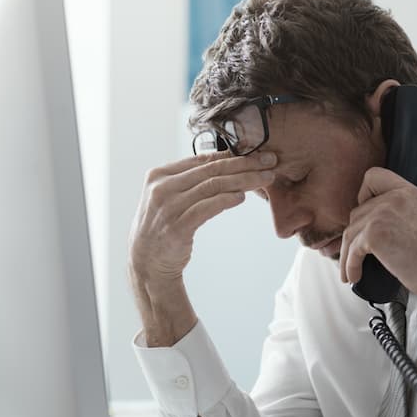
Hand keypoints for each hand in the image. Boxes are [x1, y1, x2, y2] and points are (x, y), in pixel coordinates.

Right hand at [128, 150, 275, 290]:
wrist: (146, 263)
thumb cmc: (163, 227)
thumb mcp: (169, 197)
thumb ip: (189, 181)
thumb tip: (226, 164)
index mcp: (159, 175)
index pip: (203, 159)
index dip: (233, 154)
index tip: (257, 153)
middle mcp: (162, 188)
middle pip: (212, 170)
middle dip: (245, 164)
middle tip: (270, 161)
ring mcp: (168, 207)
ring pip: (213, 186)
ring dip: (244, 180)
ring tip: (265, 179)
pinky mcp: (177, 227)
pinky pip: (207, 208)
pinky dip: (227, 200)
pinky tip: (243, 197)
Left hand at [339, 167, 416, 298]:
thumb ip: (404, 211)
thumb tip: (383, 221)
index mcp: (409, 192)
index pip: (374, 176)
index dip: (363, 194)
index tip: (364, 212)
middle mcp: (395, 198)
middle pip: (358, 212)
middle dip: (355, 235)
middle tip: (356, 253)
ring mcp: (383, 213)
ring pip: (351, 232)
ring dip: (347, 254)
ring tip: (351, 270)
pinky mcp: (375, 234)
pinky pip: (352, 249)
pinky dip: (349, 265)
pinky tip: (354, 276)